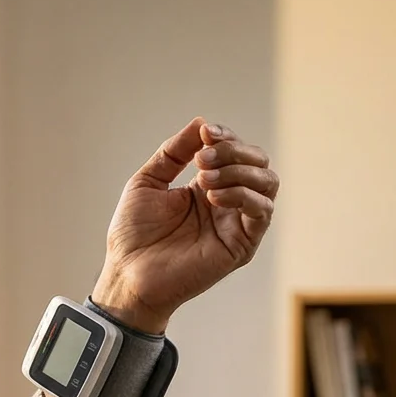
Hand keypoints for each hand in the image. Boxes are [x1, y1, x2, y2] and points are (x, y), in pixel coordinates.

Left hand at [92, 117, 277, 333]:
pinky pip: (262, 212)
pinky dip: (243, 195)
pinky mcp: (242, 245)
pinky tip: (213, 197)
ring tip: (203, 178)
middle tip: (202, 159)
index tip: (205, 133)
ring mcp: (236, 223)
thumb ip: (173, 153)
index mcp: (207, 186)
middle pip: (258, 162)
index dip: (225, 137)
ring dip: (239, 171)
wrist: (127, 273)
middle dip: (234, 151)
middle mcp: (227, 202)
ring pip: (267, 183)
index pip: (235, 151)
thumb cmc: (133, 234)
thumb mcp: (147, 182)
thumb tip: (201, 123)